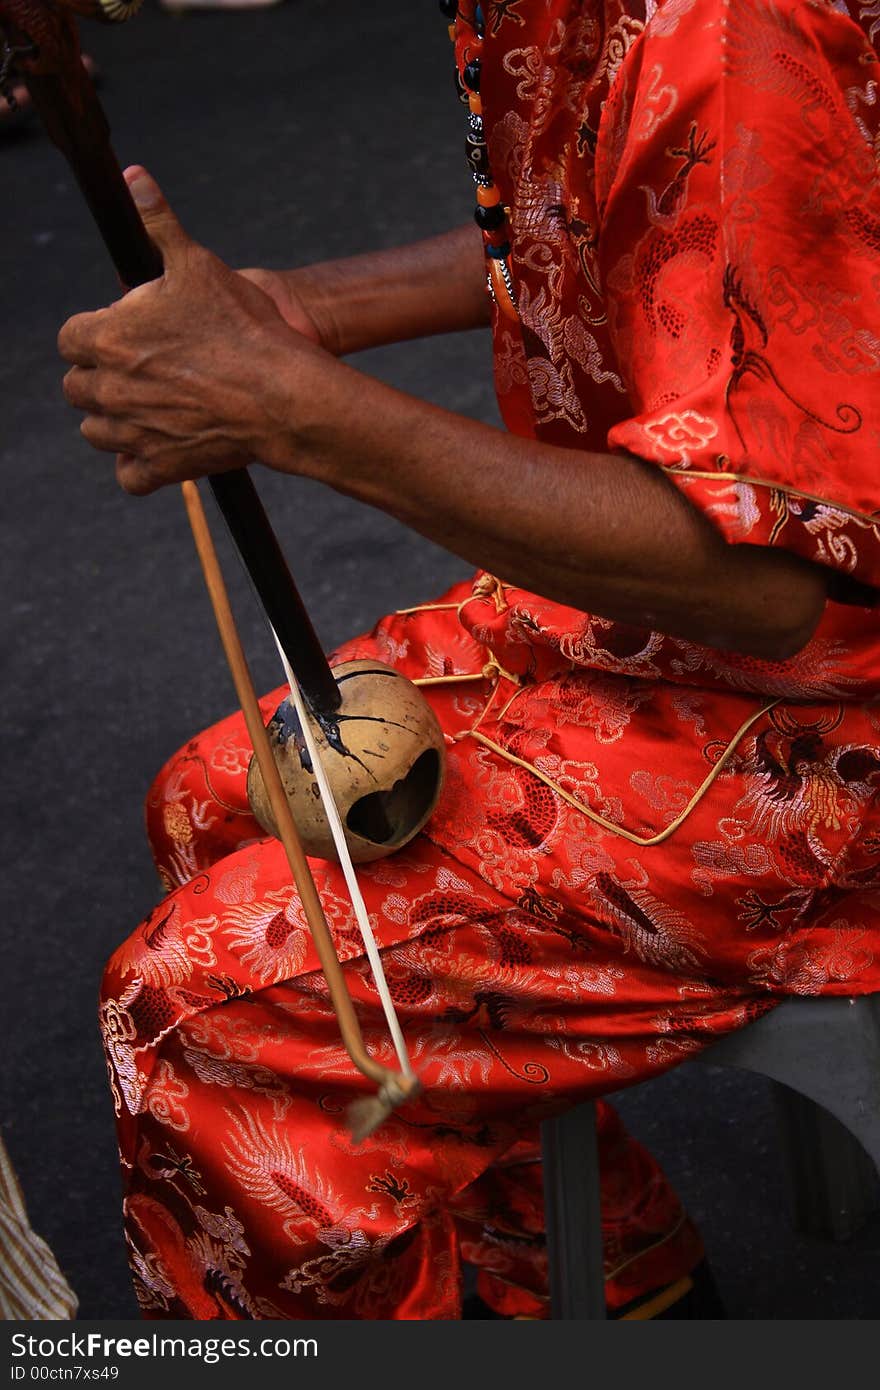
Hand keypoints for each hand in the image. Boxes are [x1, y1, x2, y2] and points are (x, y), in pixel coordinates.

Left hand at [58, 167, 325, 494]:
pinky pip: (127, 476)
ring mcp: (132, 431)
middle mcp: (108, 389)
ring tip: (148, 406)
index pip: (68, 339)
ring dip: (113, 420)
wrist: (281, 391)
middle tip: (140, 369)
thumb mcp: (198, 263)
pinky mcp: (159, 466)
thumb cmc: (242, 326)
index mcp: (105, 338)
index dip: (93, 334)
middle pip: (77, 387)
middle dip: (100, 377)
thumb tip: (136, 177)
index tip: (121, 333)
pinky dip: (137, 465)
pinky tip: (156, 445)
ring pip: (95, 432)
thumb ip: (159, 223)